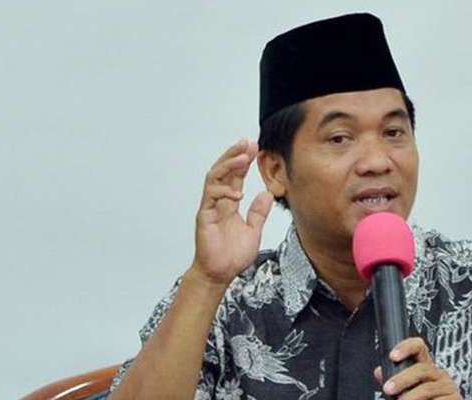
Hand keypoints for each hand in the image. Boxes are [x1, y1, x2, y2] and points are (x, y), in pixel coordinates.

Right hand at [191, 138, 273, 285]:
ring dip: (227, 165)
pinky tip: (237, 192)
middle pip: (223, 171)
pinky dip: (223, 191)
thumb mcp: (253, 231)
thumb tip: (267, 194)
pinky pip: (211, 197)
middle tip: (247, 143)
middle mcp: (218, 202)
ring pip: (214, 178)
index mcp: (229, 203)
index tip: (254, 147)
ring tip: (242, 157)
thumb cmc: (232, 255)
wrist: (219, 274)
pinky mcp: (204, 216)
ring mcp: (209, 207)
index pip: (235, 176)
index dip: (243, 161)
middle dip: (234, 155)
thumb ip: (258, 213)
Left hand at [374, 337, 461, 399]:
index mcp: (426, 367)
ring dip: (411, 396)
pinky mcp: (455, 399)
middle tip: (388, 389)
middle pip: (422, 369)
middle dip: (402, 379)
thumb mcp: (407, 390)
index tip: (392, 356)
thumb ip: (394, 380)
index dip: (406, 347)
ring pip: (427, 388)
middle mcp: (438, 374)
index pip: (419, 347)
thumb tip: (379, 372)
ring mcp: (448, 387)